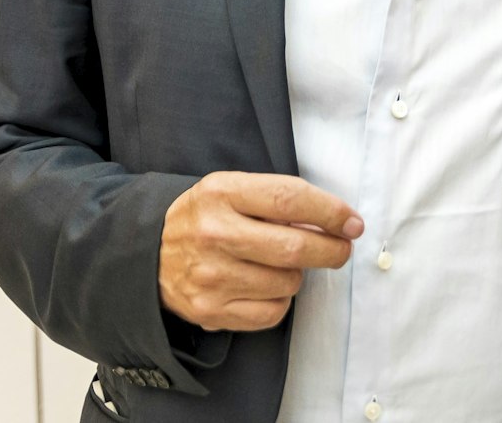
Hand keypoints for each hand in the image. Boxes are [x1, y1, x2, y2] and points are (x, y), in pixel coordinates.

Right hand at [159, 173, 363, 332]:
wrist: (148, 252)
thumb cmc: (207, 215)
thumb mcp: (234, 189)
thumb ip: (279, 198)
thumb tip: (335, 221)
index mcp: (222, 193)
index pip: (290, 199)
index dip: (331, 212)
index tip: (353, 223)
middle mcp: (213, 235)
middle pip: (293, 248)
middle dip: (331, 250)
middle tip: (341, 249)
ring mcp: (210, 277)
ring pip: (287, 283)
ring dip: (298, 274)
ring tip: (282, 264)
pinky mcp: (209, 311)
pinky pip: (272, 313)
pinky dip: (280, 300)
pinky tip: (266, 286)